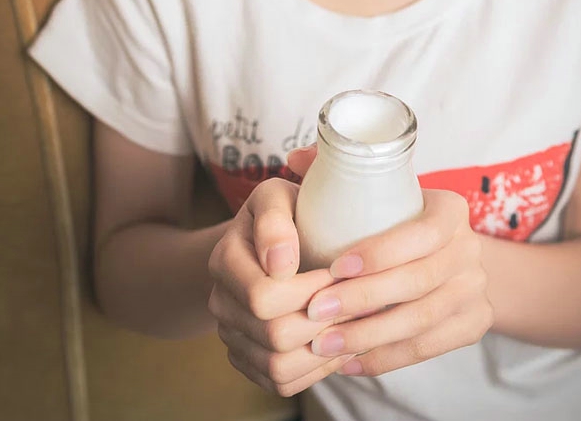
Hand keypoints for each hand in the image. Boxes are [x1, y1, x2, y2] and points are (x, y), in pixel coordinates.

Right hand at [207, 169, 358, 397]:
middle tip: (359, 304)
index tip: (342, 272)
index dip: (311, 290)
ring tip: (354, 327)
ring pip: (277, 369)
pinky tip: (338, 345)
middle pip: (273, 336)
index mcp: (224, 261)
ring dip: (323, 353)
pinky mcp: (249, 359)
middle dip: (324, 322)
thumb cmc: (282, 212)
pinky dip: (315, 372)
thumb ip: (274, 219)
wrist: (269, 239)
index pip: (264, 296)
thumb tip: (279, 263)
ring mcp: (233, 335)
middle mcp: (221, 302)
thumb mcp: (276, 196)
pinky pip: (281, 384)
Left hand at [302, 187, 493, 376]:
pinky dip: (385, 358)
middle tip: (315, 310)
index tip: (334, 267)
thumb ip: (338, 169)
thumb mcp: (378, 187)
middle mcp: (470, 248)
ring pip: (422, 321)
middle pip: (419, 281)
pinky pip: (428, 349)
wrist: (451, 253)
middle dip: (363, 299)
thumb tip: (294, 159)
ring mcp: (475, 290)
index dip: (380, 253)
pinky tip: (348, 361)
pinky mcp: (473, 324)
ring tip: (323, 343)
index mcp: (451, 209)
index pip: (422, 233)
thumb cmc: (398, 218)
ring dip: (368, 336)